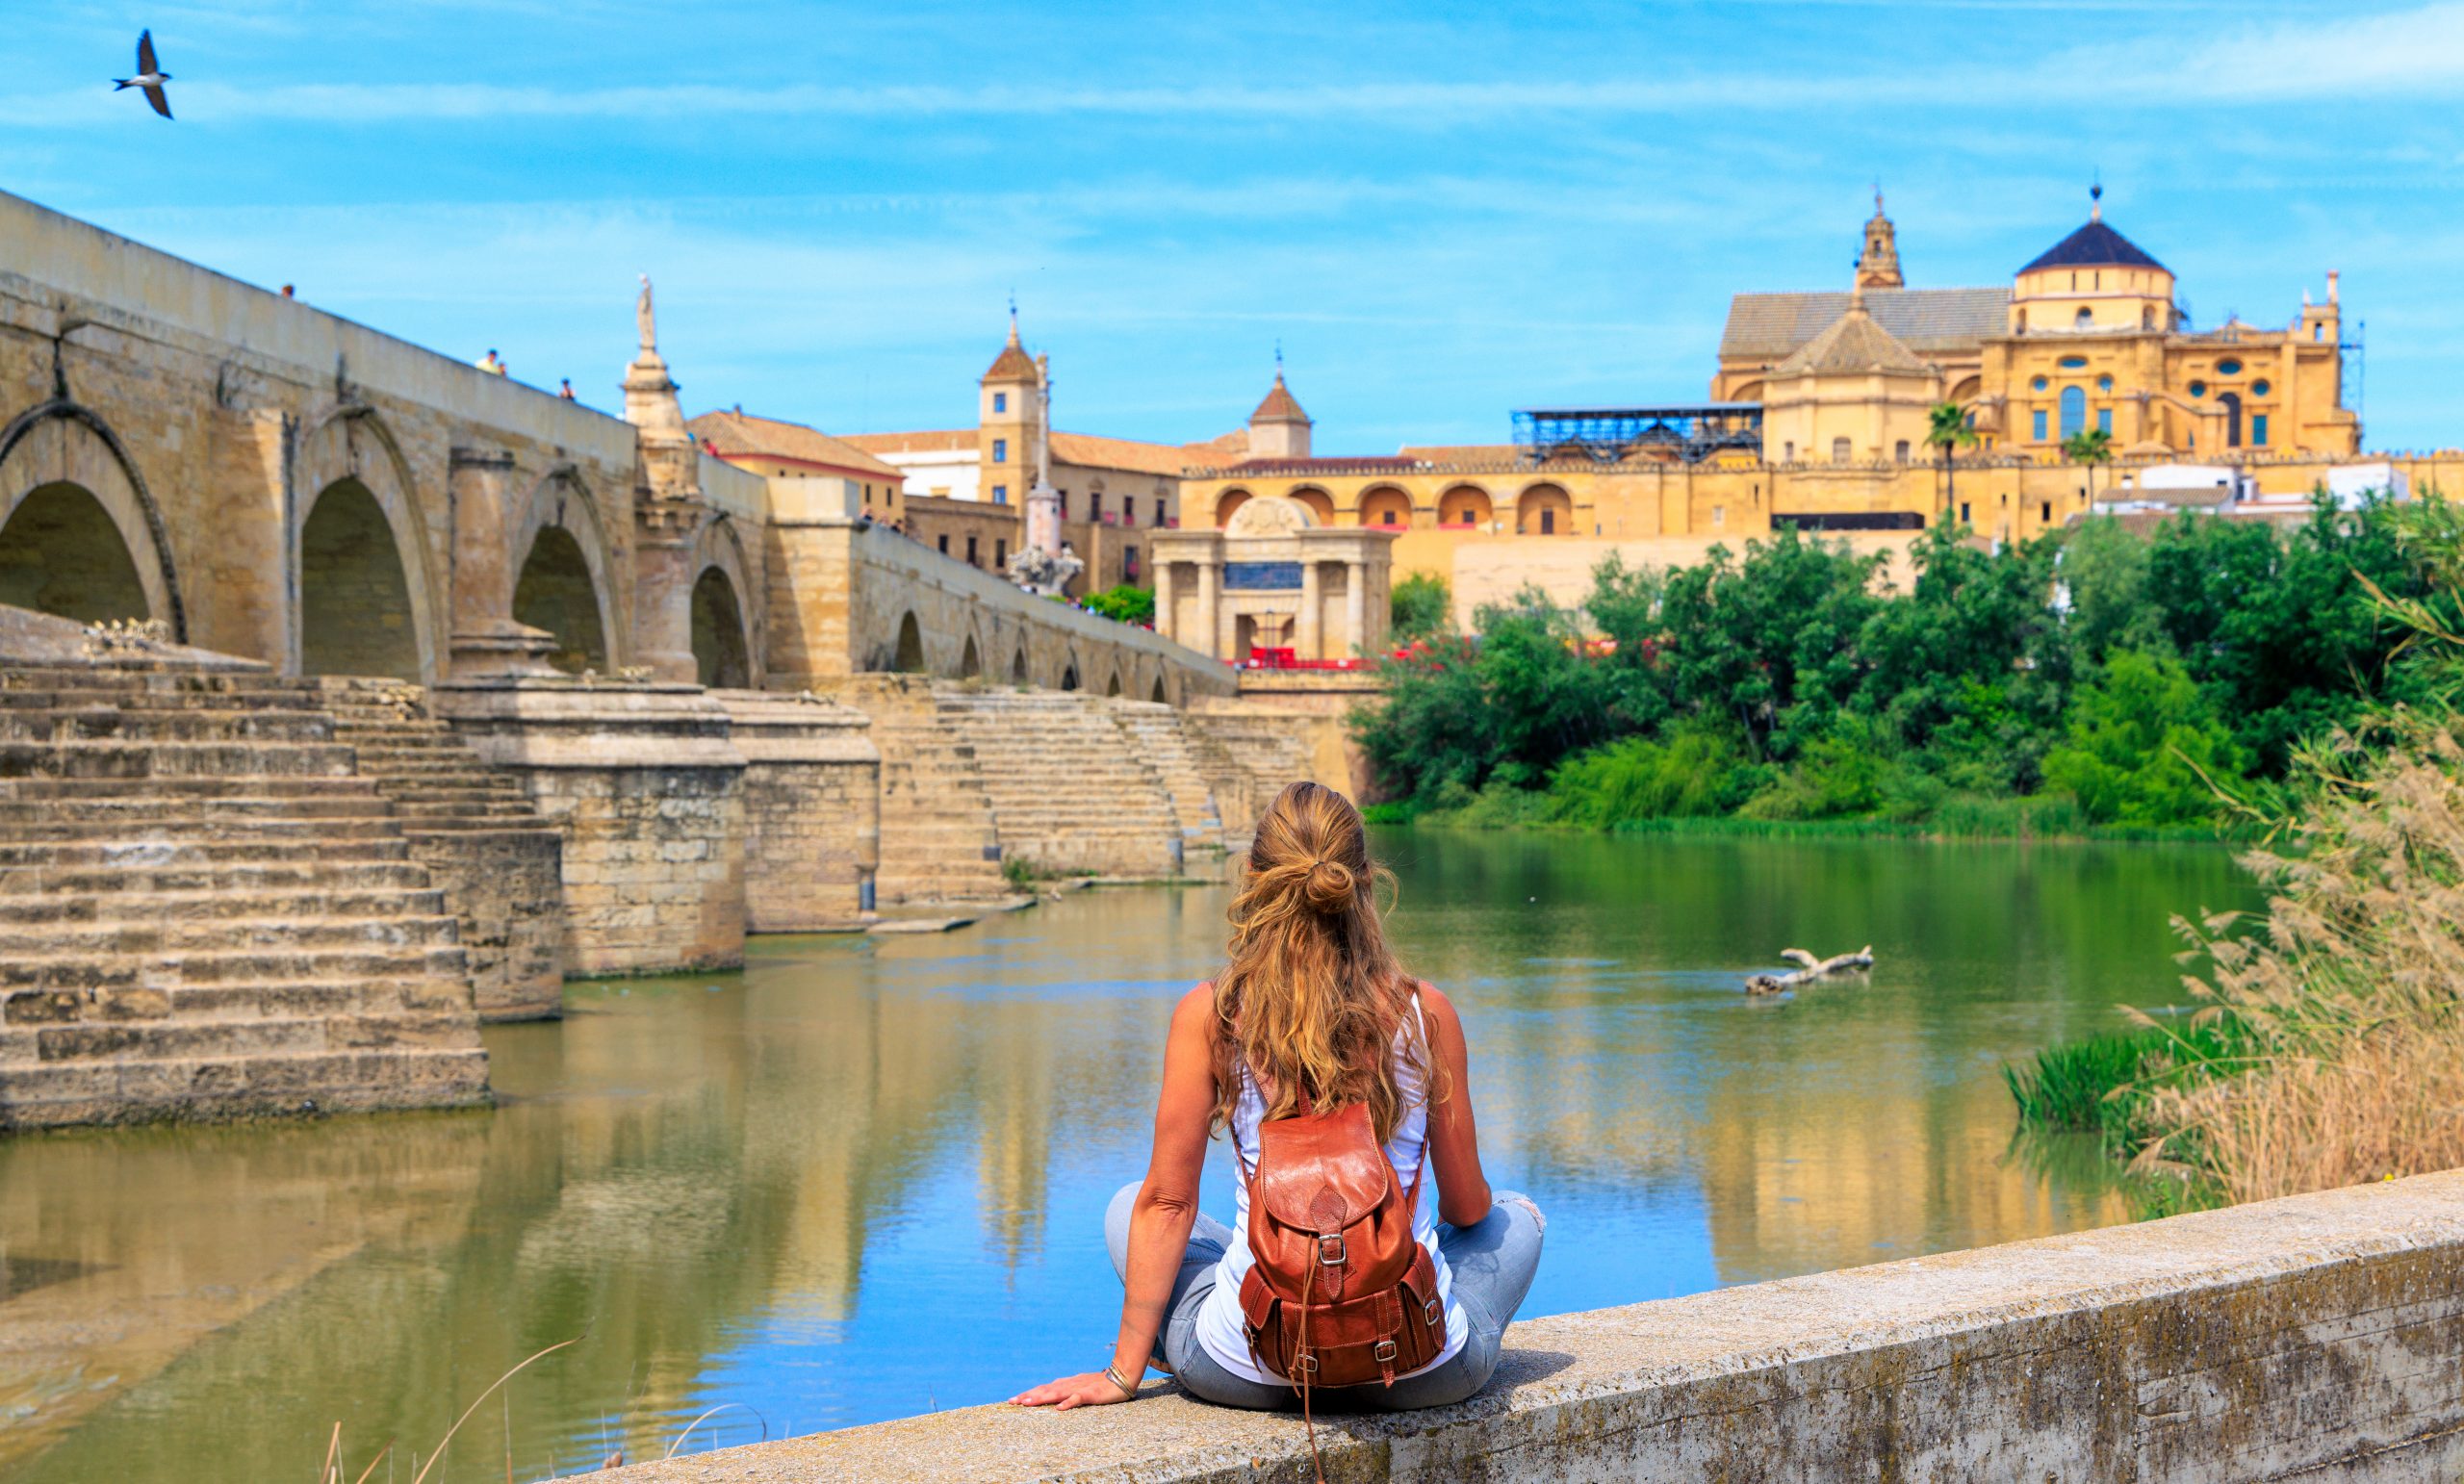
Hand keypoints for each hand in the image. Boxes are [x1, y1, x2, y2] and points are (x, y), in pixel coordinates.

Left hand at [1008, 1370, 1134, 1409]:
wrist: (1123, 1374)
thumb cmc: (1102, 1383)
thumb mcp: (1081, 1387)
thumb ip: (1067, 1392)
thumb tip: (1054, 1400)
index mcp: (1066, 1384)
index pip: (1043, 1389)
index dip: (1028, 1394)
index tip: (1013, 1401)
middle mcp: (1069, 1384)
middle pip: (1045, 1390)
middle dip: (1028, 1396)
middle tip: (1011, 1402)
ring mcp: (1079, 1388)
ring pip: (1056, 1393)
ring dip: (1041, 1397)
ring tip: (1026, 1403)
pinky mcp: (1091, 1393)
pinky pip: (1078, 1398)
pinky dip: (1068, 1402)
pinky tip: (1059, 1408)